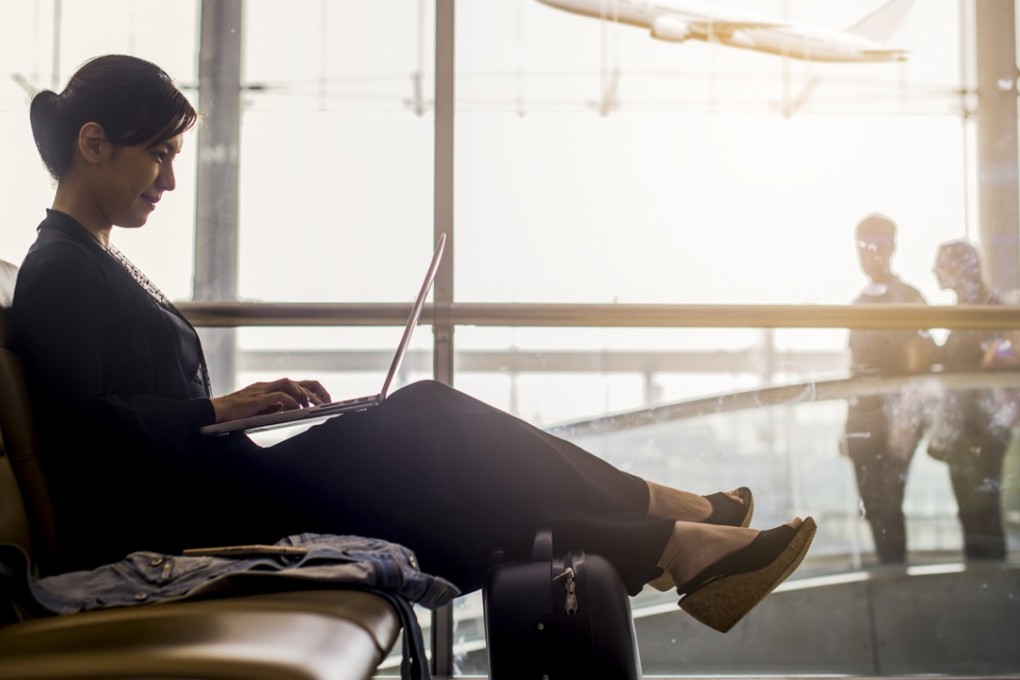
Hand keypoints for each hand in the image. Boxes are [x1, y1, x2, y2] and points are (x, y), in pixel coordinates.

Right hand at [210, 378, 331, 422]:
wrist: (216, 411)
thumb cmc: (235, 412)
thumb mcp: (259, 409)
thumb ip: (273, 406)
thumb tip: (286, 408)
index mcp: (270, 388)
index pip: (296, 384)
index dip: (312, 391)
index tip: (323, 401)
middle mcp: (268, 386)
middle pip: (298, 381)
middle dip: (315, 391)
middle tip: (325, 403)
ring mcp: (263, 390)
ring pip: (290, 384)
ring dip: (304, 394)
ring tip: (313, 406)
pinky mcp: (257, 398)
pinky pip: (279, 396)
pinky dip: (290, 401)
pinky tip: (297, 409)